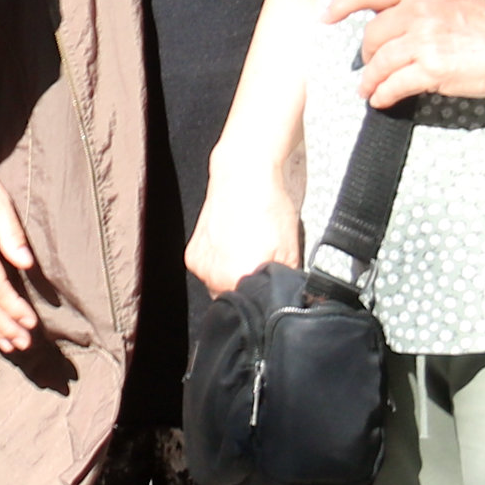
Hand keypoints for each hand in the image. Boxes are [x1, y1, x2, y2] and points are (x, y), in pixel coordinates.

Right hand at [184, 163, 303, 295]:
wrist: (243, 174)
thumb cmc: (268, 205)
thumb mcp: (291, 249)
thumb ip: (285, 280)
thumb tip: (288, 297)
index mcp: (239, 279)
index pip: (254, 309)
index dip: (264, 300)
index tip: (270, 290)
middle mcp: (214, 277)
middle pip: (235, 300)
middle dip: (247, 288)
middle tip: (260, 266)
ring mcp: (200, 265)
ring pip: (220, 287)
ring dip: (232, 277)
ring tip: (246, 252)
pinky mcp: (192, 254)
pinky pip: (208, 271)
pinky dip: (220, 264)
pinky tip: (232, 246)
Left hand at [331, 0, 484, 107]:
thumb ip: (420, 4)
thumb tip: (390, 22)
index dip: (344, 5)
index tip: (327, 16)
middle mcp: (418, 10)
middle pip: (371, 34)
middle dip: (366, 54)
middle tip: (369, 65)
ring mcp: (424, 40)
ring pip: (378, 63)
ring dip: (369, 80)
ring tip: (368, 89)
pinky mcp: (432, 69)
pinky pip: (393, 85)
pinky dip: (383, 95)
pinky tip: (382, 100)